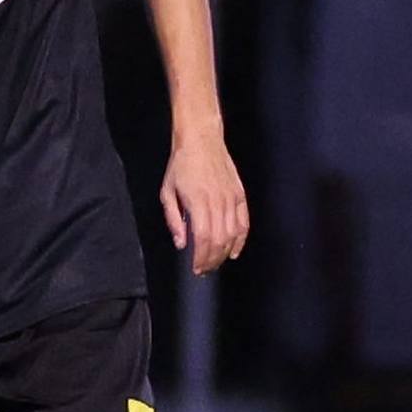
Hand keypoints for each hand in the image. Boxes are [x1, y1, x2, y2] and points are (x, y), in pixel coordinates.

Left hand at [161, 129, 249, 276]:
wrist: (201, 141)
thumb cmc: (181, 166)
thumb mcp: (167, 192)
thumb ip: (174, 220)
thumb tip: (181, 243)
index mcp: (198, 202)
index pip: (203, 239)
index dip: (201, 258)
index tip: (196, 269)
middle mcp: (218, 202)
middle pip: (219, 240)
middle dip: (212, 260)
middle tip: (205, 270)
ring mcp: (231, 198)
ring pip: (233, 234)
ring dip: (225, 253)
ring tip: (216, 263)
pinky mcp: (240, 195)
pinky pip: (244, 222)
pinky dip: (241, 239)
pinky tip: (235, 251)